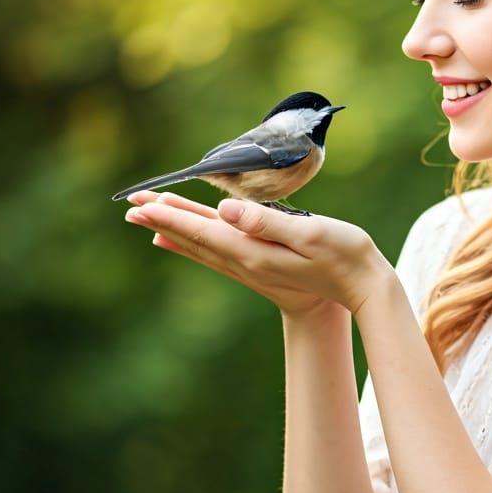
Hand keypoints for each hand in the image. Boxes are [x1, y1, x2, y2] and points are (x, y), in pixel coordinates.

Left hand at [123, 191, 391, 317]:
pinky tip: (182, 241)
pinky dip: (194, 243)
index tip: (142, 204)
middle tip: (129, 205)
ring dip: (174, 230)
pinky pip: (217, 253)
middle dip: (163, 219)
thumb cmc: (345, 255)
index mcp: (255, 251)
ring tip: (146, 219)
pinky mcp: (261, 264)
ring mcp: (253, 266)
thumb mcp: (310, 234)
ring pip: (203, 245)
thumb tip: (227, 211)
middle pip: (196, 238)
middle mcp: (248, 261)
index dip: (172, 215)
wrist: (362, 288)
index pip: (205, 230)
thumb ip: (267, 222)